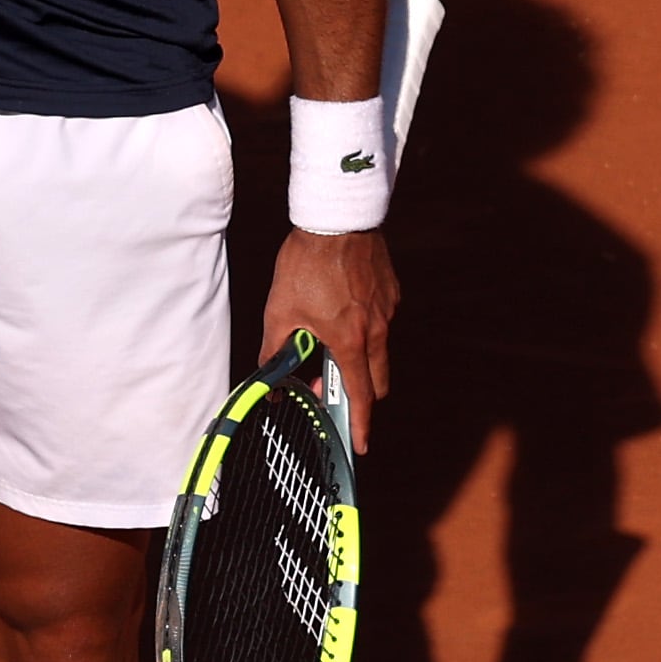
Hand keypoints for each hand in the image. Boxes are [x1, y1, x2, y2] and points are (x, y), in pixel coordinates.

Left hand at [261, 227, 397, 435]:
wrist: (336, 217)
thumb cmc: (305, 264)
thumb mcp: (279, 311)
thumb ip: (275, 350)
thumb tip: (269, 376)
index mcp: (351, 341)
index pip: (361, 396)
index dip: (360, 424)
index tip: (360, 445)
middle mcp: (377, 330)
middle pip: (376, 380)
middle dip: (357, 391)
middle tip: (326, 383)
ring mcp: (388, 309)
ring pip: (379, 350)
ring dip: (358, 356)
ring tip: (325, 336)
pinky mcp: (391, 290)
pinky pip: (381, 320)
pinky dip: (364, 326)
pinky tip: (340, 306)